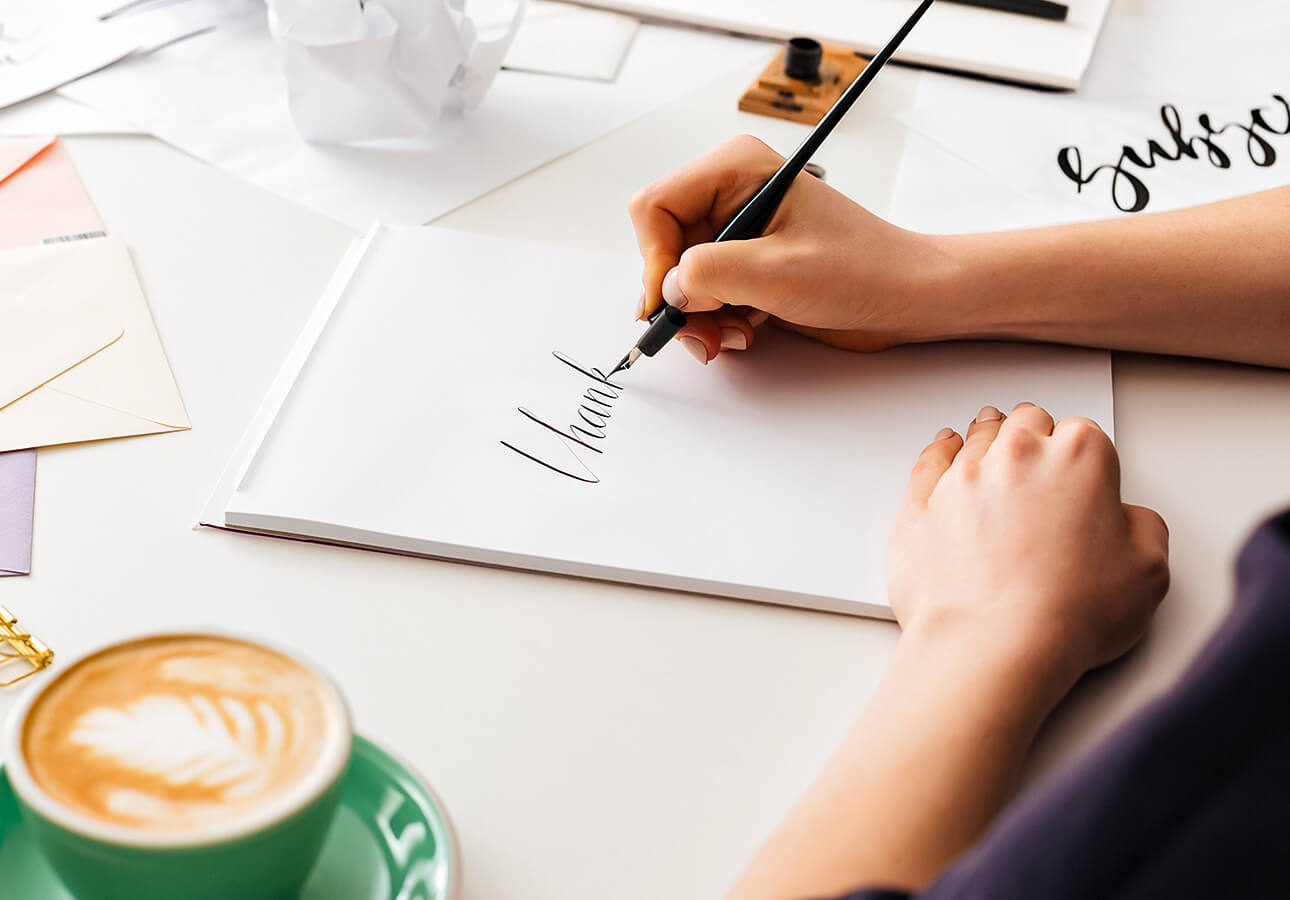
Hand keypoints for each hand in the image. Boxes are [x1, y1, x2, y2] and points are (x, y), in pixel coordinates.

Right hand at [627, 135, 951, 363]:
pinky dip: (714, 321)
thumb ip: (712, 274)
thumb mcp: (780, 273)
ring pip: (678, 277)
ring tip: (732, 336)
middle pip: (662, 247)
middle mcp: (730, 194)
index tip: (672, 301)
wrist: (906, 298)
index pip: (655, 207)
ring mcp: (736, 231)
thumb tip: (668, 290)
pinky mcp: (744, 264)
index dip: (654, 260)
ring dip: (698, 317)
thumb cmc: (865, 270)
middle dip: (678, 297)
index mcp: (736, 169)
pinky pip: (701, 294)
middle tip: (704, 333)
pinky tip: (745, 330)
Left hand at [888, 403, 1169, 685]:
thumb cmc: (1066, 613)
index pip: (1083, 434)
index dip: (1083, 457)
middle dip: (1033, 437)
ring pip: (977, 438)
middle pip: (1026, 425)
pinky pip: (929, 461)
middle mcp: (1016, 455)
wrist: (993, 645)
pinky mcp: (920, 502)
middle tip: (1037, 458)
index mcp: (1078, 457)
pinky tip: (944, 452)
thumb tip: (1127, 522)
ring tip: (990, 444)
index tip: (1082, 475)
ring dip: (987, 440)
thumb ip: (1142, 529)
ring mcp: (962, 476)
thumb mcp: (1148, 572)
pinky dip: (938, 454)